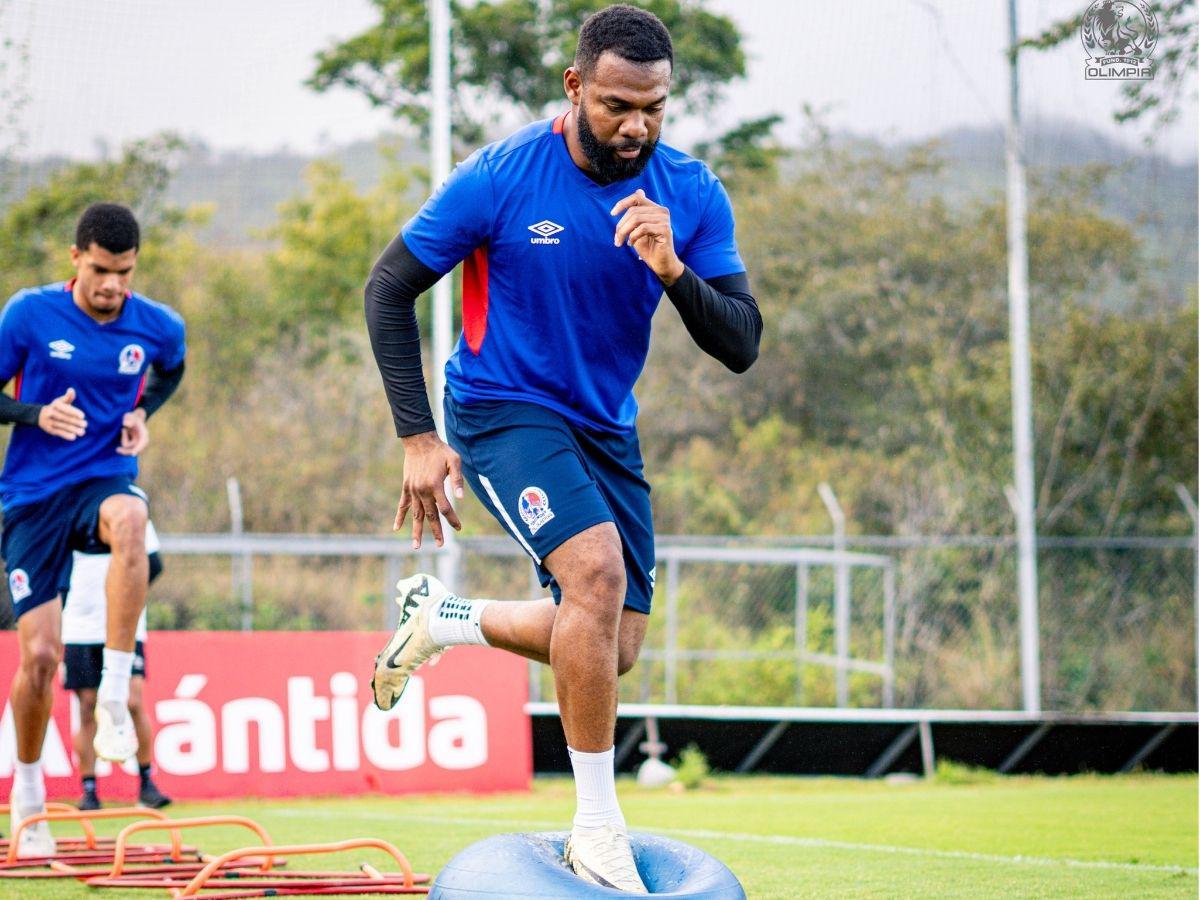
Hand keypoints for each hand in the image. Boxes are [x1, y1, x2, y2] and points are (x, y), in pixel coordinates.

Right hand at [37, 387, 86, 440]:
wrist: (40, 415)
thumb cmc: (56, 407)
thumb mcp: (61, 401)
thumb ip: (68, 397)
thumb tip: (71, 390)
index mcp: (55, 405)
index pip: (66, 409)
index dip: (74, 412)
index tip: (83, 416)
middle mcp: (51, 413)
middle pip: (65, 418)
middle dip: (76, 422)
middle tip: (85, 425)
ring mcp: (50, 422)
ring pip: (63, 426)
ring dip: (73, 429)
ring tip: (82, 432)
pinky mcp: (50, 430)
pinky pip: (59, 433)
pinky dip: (66, 435)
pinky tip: (73, 437)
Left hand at [118, 408, 147, 455]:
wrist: (133, 418)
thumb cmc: (131, 416)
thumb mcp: (129, 416)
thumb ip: (128, 419)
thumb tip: (126, 424)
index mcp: (144, 433)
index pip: (143, 442)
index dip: (138, 448)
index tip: (133, 454)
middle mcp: (143, 439)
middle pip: (136, 449)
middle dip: (126, 451)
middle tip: (116, 449)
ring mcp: (139, 442)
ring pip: (130, 447)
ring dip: (124, 440)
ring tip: (123, 429)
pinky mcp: (134, 443)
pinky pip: (128, 446)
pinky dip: (124, 440)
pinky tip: (124, 432)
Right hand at [396, 430, 465, 548]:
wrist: (419, 441)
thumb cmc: (440, 451)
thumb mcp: (454, 461)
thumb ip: (457, 480)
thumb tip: (461, 497)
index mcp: (435, 485)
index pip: (446, 508)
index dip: (453, 520)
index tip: (459, 528)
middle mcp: (423, 491)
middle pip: (431, 516)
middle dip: (437, 531)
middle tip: (441, 545)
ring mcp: (412, 490)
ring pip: (415, 515)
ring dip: (416, 531)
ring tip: (416, 546)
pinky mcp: (406, 487)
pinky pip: (402, 505)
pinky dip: (399, 517)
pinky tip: (396, 528)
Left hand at [611, 188, 685, 284]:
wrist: (660, 264)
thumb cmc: (649, 248)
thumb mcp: (638, 229)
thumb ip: (636, 213)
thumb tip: (639, 190)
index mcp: (655, 209)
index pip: (637, 197)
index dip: (622, 203)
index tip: (612, 214)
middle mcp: (661, 211)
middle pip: (633, 211)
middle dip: (621, 225)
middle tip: (616, 239)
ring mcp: (664, 220)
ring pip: (636, 219)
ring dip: (624, 232)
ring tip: (621, 242)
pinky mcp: (665, 229)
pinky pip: (642, 228)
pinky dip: (633, 236)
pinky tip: (632, 244)